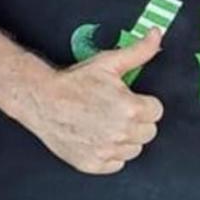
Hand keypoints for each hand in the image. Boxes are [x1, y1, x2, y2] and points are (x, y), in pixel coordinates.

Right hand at [30, 28, 164, 174]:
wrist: (42, 100)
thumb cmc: (74, 83)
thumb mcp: (109, 63)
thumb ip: (139, 52)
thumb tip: (157, 35)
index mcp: (131, 109)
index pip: (156, 112)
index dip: (143, 104)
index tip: (129, 100)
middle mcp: (122, 133)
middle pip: (148, 132)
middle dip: (136, 121)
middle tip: (116, 111)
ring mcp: (108, 151)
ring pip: (134, 149)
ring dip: (125, 139)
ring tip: (106, 123)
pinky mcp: (94, 164)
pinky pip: (116, 164)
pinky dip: (110, 154)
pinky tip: (98, 138)